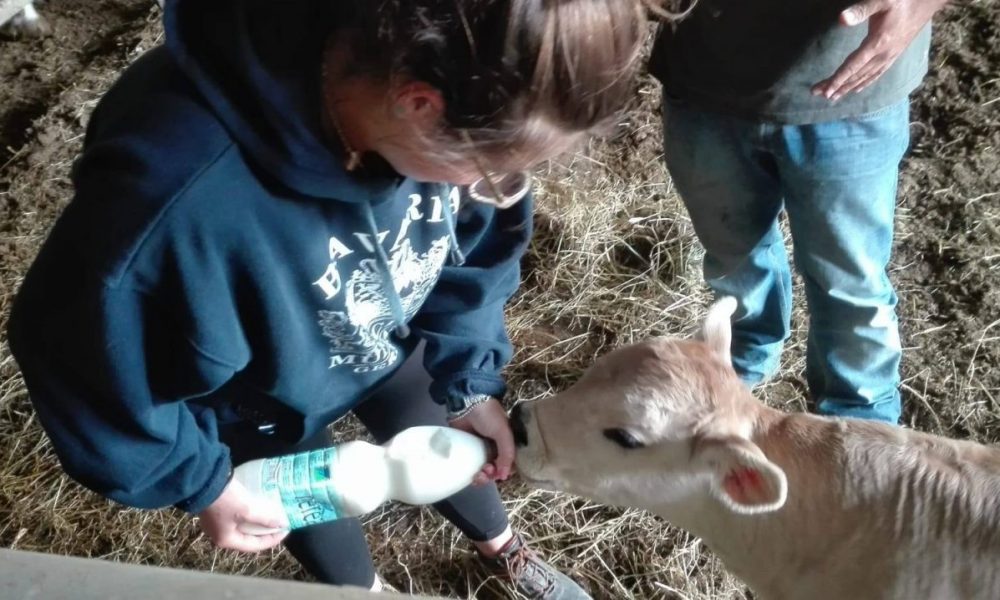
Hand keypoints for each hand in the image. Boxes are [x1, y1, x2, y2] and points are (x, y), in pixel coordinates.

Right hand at [196, 478, 288, 551]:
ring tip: (269, 515)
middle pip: (247, 538)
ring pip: (242, 527)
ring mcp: (215, 523)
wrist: (203, 481)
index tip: (285, 530)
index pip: (254, 546)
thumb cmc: (225, 500)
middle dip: (264, 532)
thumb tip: (282, 523)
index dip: (271, 540)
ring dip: (256, 523)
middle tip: (278, 524)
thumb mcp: (247, 509)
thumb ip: (265, 518)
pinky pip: (236, 518)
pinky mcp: (215, 511)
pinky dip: (248, 515)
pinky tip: (256, 506)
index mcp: (226, 540)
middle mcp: (219, 535)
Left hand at [449, 398, 514, 483]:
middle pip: (496, 470)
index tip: (497, 475)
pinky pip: (470, 466)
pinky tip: (470, 475)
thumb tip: (504, 477)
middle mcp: (495, 448)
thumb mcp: (503, 433)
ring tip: (477, 475)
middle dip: (491, 475)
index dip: (504, 472)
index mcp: (506, 444)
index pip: (509, 465)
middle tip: (485, 472)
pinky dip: (471, 473)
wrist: (466, 403)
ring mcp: (480, 449)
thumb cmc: (488, 416)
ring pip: (483, 471)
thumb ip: (507, 454)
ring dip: (482, 477)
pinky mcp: (467, 449)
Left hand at [812, 0, 946, 100]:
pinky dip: (864, 83)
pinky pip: (876, 74)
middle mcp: (884, 55)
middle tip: (817, 94)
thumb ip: (861, 10)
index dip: (838, 79)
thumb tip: (841, 20)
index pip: (853, 65)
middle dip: (836, 86)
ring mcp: (890, 57)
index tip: (824, 91)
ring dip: (848, 88)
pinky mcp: (894, 55)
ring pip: (865, 78)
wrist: (929, 1)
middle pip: (856, 75)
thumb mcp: (882, 0)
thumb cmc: (903, 0)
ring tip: (832, 97)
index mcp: (878, 43)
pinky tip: (856, 89)